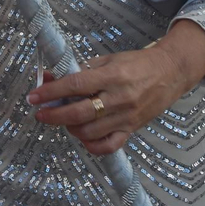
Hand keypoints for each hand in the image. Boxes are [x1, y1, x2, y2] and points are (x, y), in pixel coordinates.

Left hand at [27, 21, 204, 155]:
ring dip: (70, 128)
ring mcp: (127, 116)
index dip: (51, 92)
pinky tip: (82, 136)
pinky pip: (109, 145)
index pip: (75, 85)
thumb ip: (79, 70)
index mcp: (112, 76)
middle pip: (80, 113)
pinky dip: (91, 145)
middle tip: (40, 113)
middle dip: (54, 115)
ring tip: (62, 120)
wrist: (171, 72)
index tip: (34, 96)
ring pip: (90, 132)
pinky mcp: (133, 129)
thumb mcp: (108, 60)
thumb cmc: (136, 63)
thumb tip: (49, 77)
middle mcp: (120, 98)